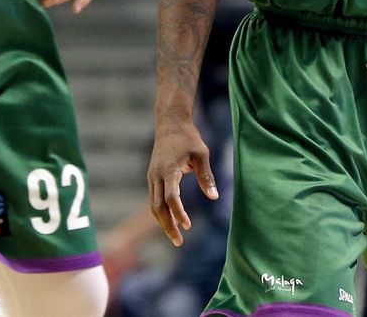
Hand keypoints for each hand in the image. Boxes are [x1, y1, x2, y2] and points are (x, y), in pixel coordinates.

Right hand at [147, 122, 218, 245]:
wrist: (170, 124)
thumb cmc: (189, 138)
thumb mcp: (202, 154)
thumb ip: (206, 176)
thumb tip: (214, 197)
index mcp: (168, 170)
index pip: (171, 198)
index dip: (179, 213)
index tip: (188, 226)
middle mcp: (156, 176)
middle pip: (158, 207)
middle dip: (167, 226)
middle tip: (179, 242)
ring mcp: (152, 177)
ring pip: (154, 205)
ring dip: (163, 222)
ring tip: (176, 237)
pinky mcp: (152, 178)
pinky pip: (154, 199)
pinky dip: (161, 213)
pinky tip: (171, 222)